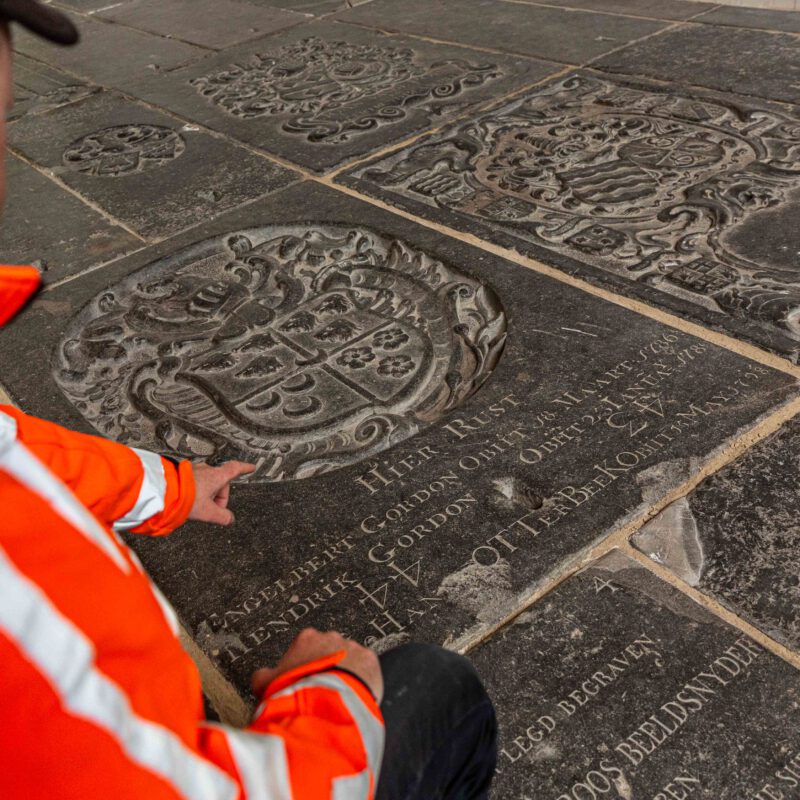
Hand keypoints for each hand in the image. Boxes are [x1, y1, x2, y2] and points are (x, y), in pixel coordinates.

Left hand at [189, 461, 255, 524]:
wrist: (163, 491)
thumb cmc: (185, 497)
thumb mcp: (208, 512)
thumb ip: (222, 517)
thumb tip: (229, 519)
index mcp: (217, 476)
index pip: (236, 469)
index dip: (245, 468)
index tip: (250, 467)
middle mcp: (207, 469)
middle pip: (220, 482)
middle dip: (218, 497)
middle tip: (211, 510)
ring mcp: (194, 469)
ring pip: (207, 483)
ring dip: (206, 495)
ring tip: (195, 506)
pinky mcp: (183, 473)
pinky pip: (195, 482)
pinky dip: (195, 491)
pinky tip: (188, 500)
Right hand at [251, 628, 383, 702]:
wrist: (324, 702)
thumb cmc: (294, 691)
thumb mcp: (265, 685)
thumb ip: (262, 676)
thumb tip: (259, 677)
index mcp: (305, 639)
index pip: (305, 648)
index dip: (304, 667)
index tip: (304, 681)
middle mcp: (330, 638)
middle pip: (329, 651)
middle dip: (326, 668)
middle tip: (322, 689)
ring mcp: (352, 647)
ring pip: (349, 659)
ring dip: (345, 673)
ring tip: (339, 695)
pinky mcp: (370, 660)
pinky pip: (367, 669)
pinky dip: (363, 680)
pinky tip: (355, 695)